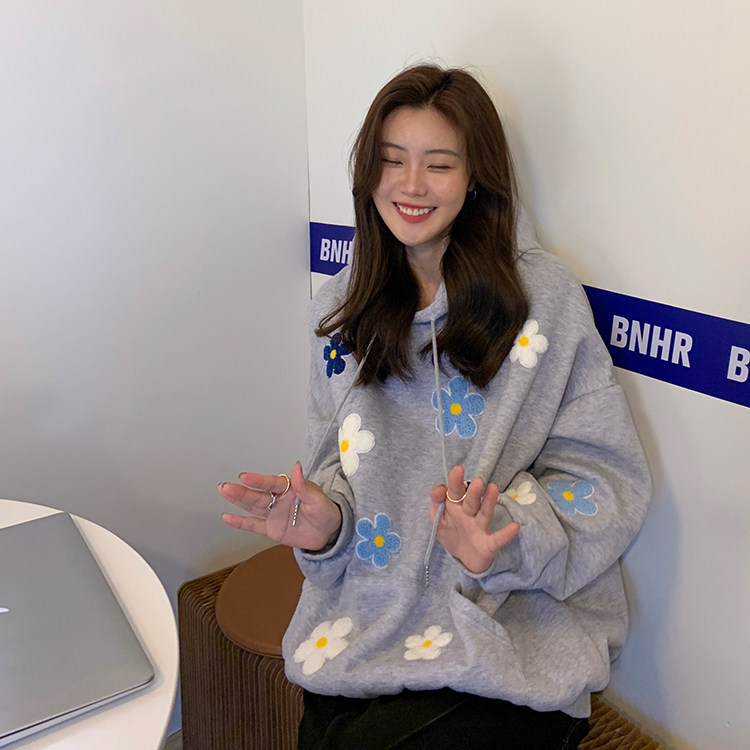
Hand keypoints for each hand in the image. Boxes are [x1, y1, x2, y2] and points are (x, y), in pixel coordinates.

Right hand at [218, 462, 341, 550]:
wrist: (329, 534)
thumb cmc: (326, 513)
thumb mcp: (319, 500)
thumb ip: (306, 487)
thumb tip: (297, 467)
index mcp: (290, 489)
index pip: (272, 484)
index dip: (258, 481)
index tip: (244, 477)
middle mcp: (279, 499)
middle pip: (257, 494)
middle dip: (241, 491)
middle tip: (226, 486)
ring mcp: (273, 514)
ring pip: (253, 506)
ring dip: (238, 500)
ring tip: (223, 491)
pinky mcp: (271, 529)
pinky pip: (254, 525)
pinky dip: (240, 522)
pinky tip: (227, 517)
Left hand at [430, 465, 519, 573]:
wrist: (464, 559)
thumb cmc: (452, 533)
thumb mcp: (437, 519)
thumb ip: (436, 502)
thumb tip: (440, 488)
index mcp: (456, 507)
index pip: (455, 492)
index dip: (455, 481)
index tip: (457, 470)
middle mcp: (470, 514)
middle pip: (471, 501)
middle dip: (473, 492)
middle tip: (477, 481)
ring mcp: (480, 528)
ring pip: (485, 513)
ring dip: (489, 502)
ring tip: (493, 488)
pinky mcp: (489, 544)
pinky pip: (498, 538)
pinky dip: (506, 534)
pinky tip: (515, 527)